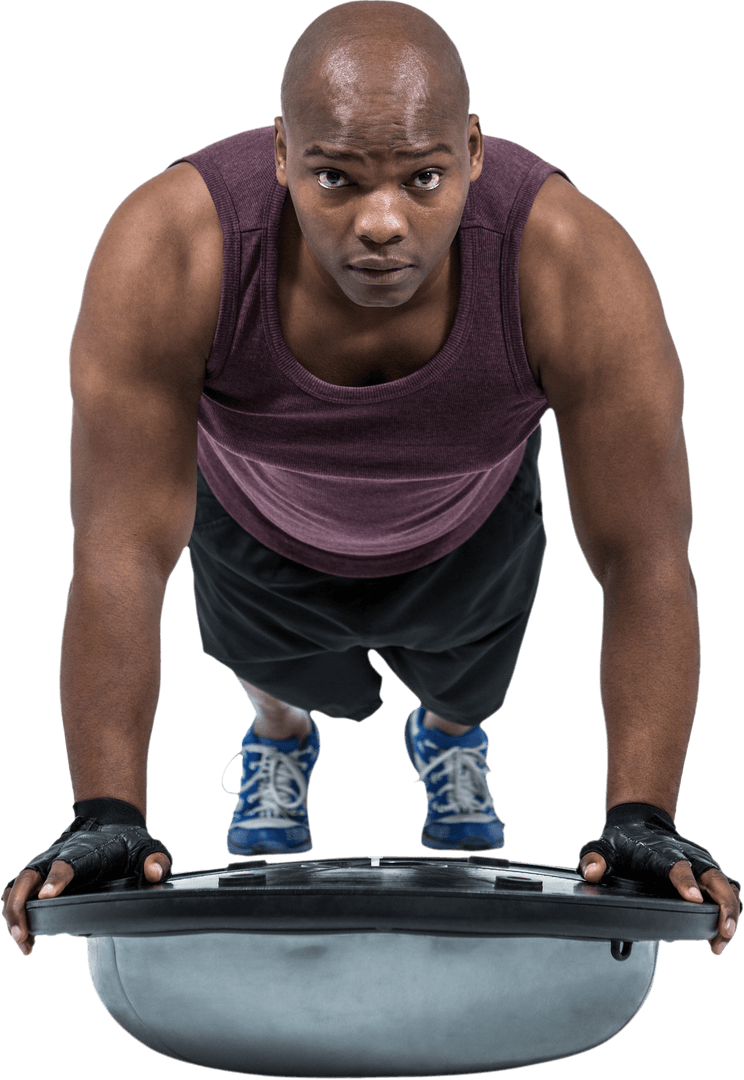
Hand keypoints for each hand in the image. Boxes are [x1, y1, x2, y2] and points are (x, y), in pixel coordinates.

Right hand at [3, 816, 172, 956]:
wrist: (107, 822)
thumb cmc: (127, 842)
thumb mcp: (149, 848)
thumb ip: (156, 860)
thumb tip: (153, 873)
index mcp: (87, 851)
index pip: (68, 863)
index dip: (56, 880)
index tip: (46, 897)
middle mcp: (59, 855)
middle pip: (30, 876)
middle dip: (21, 905)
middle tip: (24, 935)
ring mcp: (45, 863)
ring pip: (18, 884)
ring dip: (12, 913)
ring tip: (24, 943)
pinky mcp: (39, 873)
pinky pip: (16, 891)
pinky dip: (13, 912)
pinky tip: (26, 938)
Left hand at [580, 853, 739, 955]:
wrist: (641, 822)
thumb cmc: (624, 840)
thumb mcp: (602, 847)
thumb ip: (593, 859)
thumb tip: (592, 873)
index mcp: (660, 851)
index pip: (676, 864)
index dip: (686, 881)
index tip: (693, 899)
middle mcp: (687, 854)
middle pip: (713, 876)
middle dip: (722, 903)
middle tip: (722, 931)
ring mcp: (701, 863)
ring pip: (726, 885)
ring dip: (730, 912)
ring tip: (721, 940)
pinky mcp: (708, 871)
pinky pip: (727, 890)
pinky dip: (730, 910)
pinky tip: (721, 934)